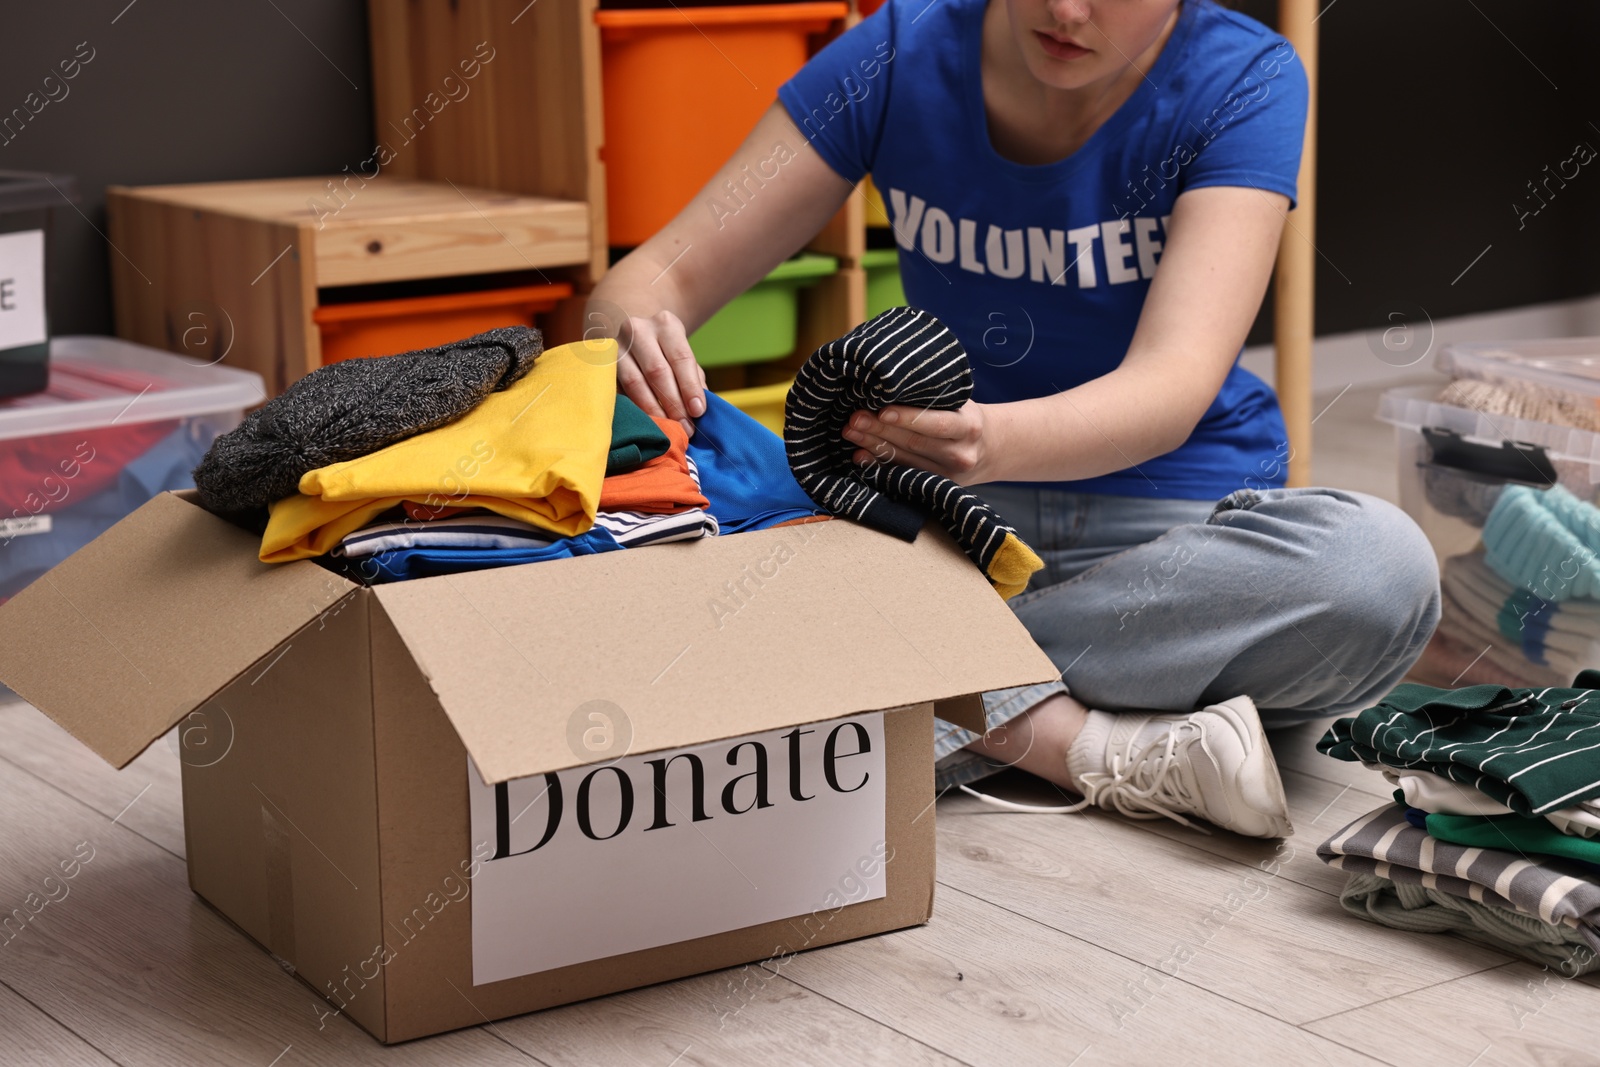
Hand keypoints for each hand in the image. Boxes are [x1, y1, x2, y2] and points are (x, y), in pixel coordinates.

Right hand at [611, 310, 706, 436]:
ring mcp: (616, 346)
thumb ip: (693, 378)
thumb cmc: (665, 350)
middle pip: (657, 371)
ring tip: (669, 428)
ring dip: (653, 409)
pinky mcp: (602, 364)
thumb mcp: (681, 354)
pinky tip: (647, 422)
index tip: (698, 411)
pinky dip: (635, 408)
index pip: (680, 357)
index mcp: (666, 325)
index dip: (689, 386)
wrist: (633, 335)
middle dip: (673, 403)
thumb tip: (699, 410)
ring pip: (634, 382)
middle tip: (685, 427)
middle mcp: (638, 330)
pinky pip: (620, 390)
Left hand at [840, 400, 996, 483]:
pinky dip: (878, 465)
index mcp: (968, 427)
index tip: (882, 410)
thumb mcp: (959, 403)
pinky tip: (859, 455)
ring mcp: (948, 475)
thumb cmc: (964, 418)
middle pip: (915, 442)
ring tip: (850, 432)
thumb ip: (932, 397)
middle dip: (881, 430)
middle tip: (854, 418)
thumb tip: (888, 387)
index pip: (937, 424)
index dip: (908, 418)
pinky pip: (902, 475)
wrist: (988, 449)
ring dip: (873, 445)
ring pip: (905, 460)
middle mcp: (960, 454)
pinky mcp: (934, 487)